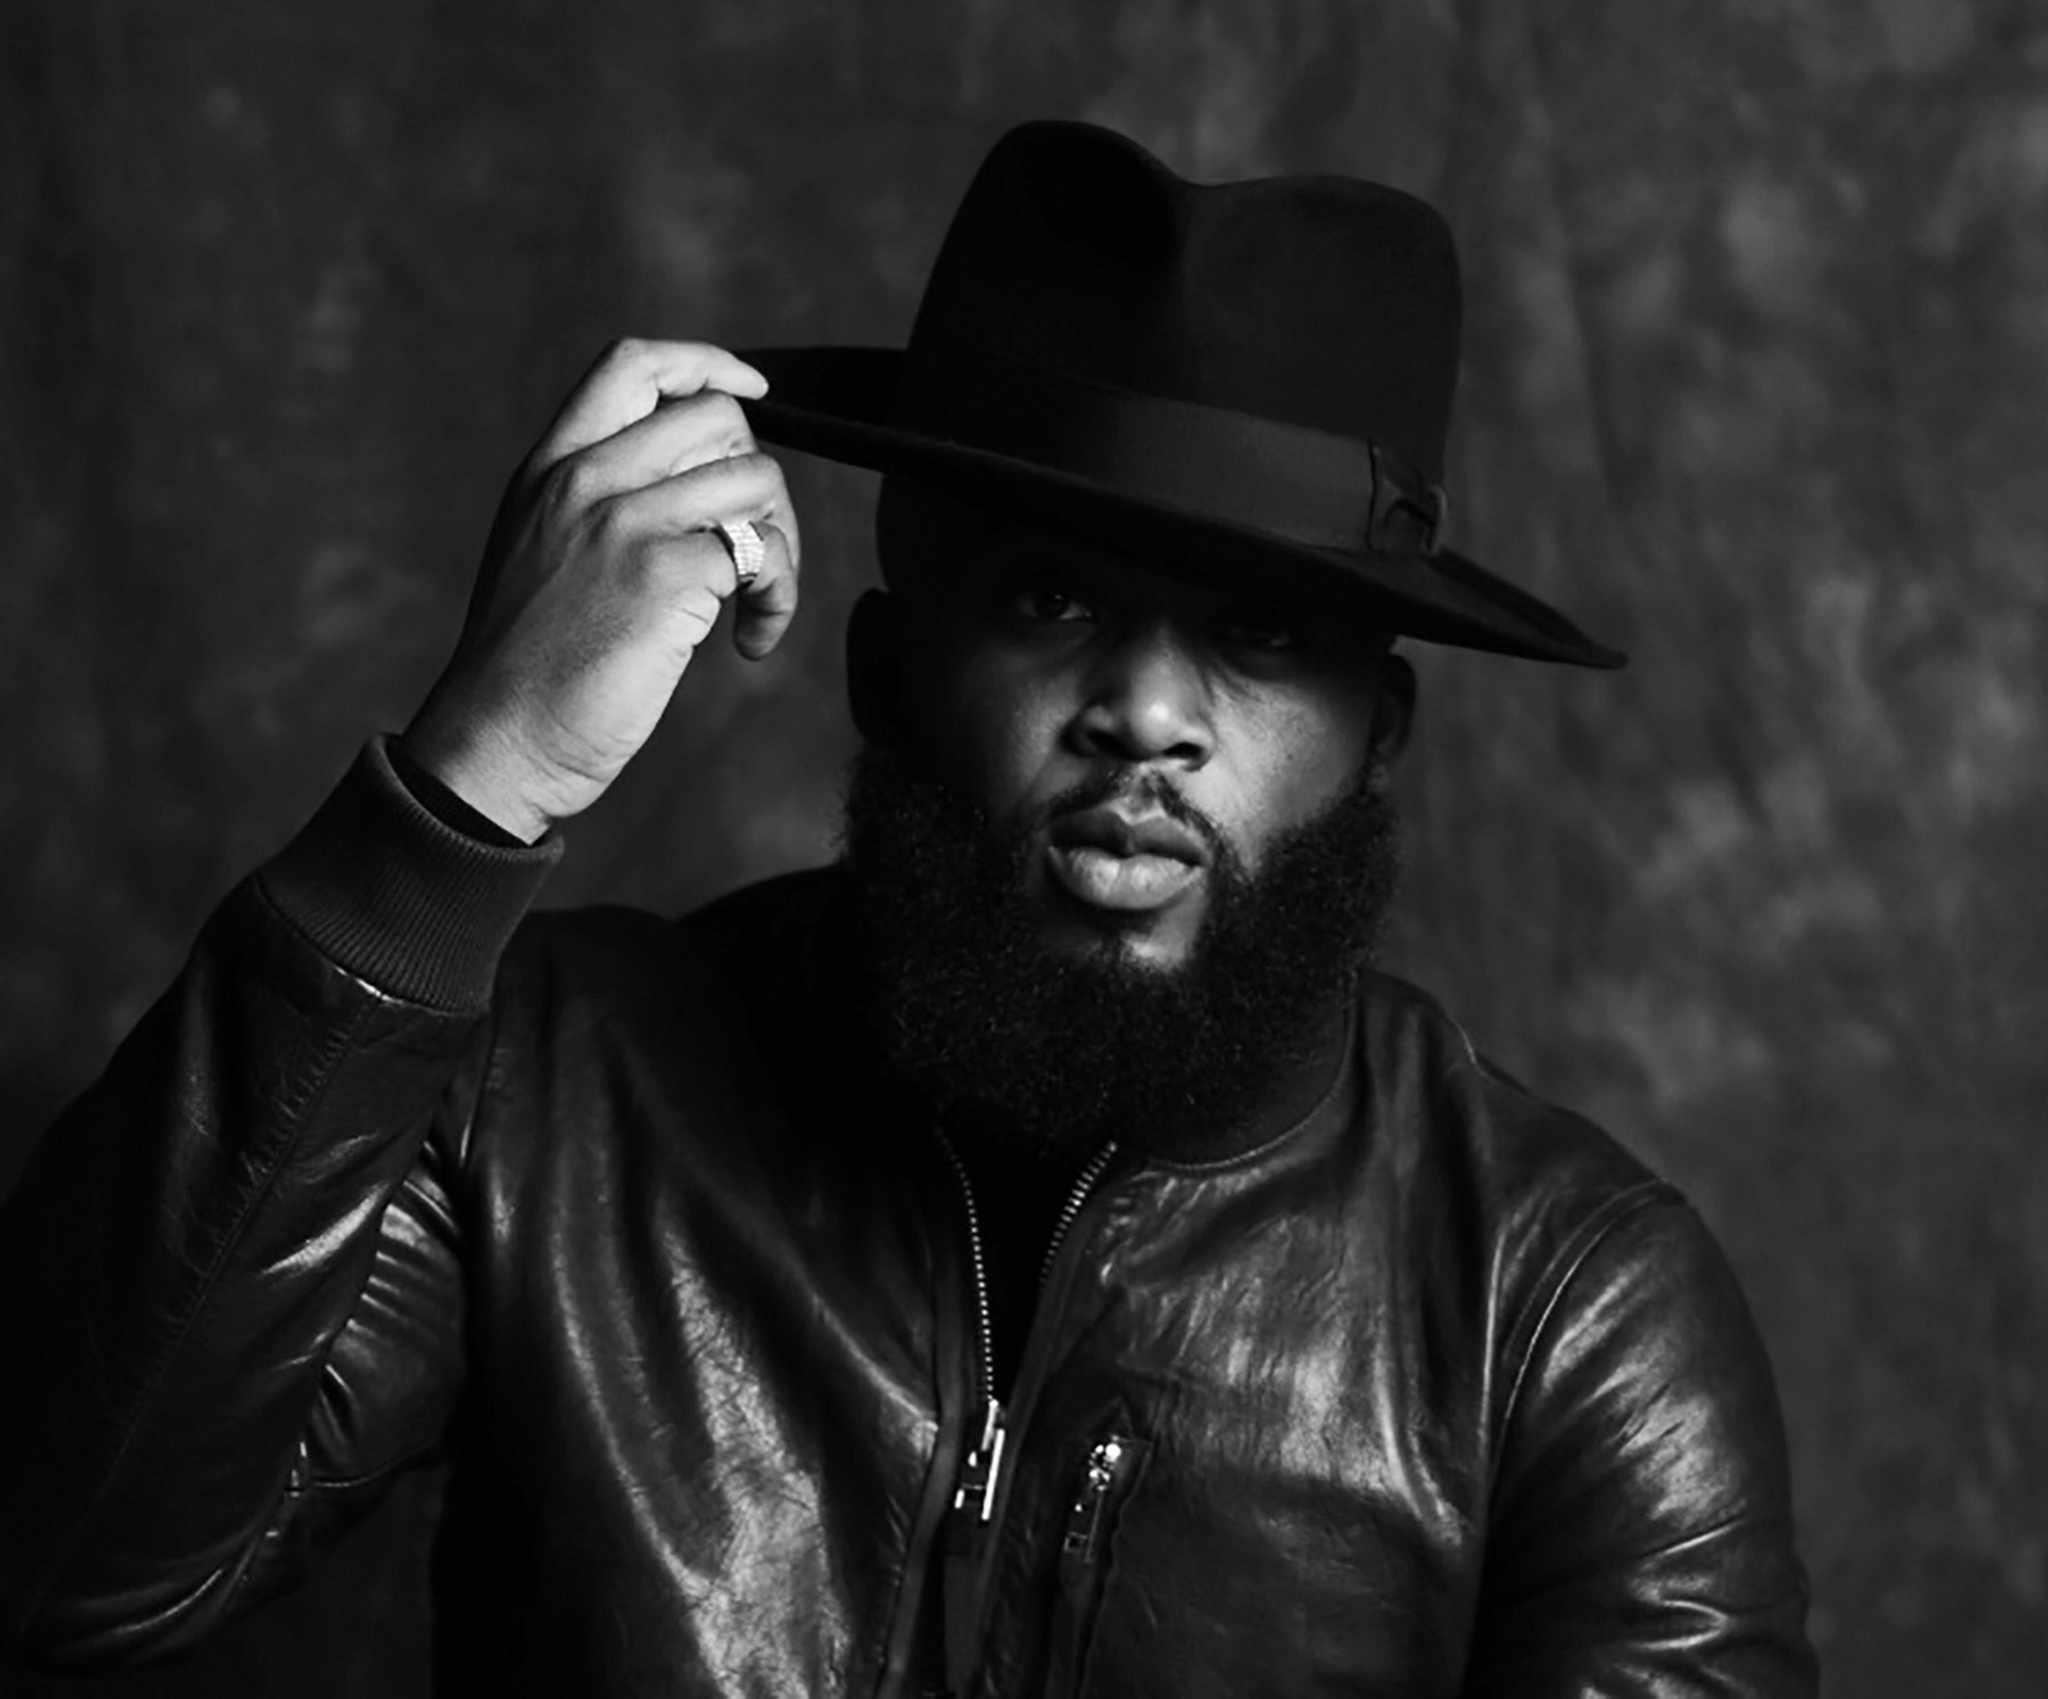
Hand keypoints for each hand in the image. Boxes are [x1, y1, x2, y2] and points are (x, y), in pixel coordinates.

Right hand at [402, 338, 799, 841]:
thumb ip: (598, 502)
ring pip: (756, 480)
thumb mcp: (542, 553)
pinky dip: (777, 602)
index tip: (754, 392)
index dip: (709, 365)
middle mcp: (585, 480)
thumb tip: (697, 479)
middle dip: (761, 480)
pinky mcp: (664, 577)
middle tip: (755, 550)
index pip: (633, 364)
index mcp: (551, 466)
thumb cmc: (529, 667)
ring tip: (755, 606)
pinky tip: (749, 644)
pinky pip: (761, 556)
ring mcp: (624, 524)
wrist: (497, 740)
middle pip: (719, 418)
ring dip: (783, 548)